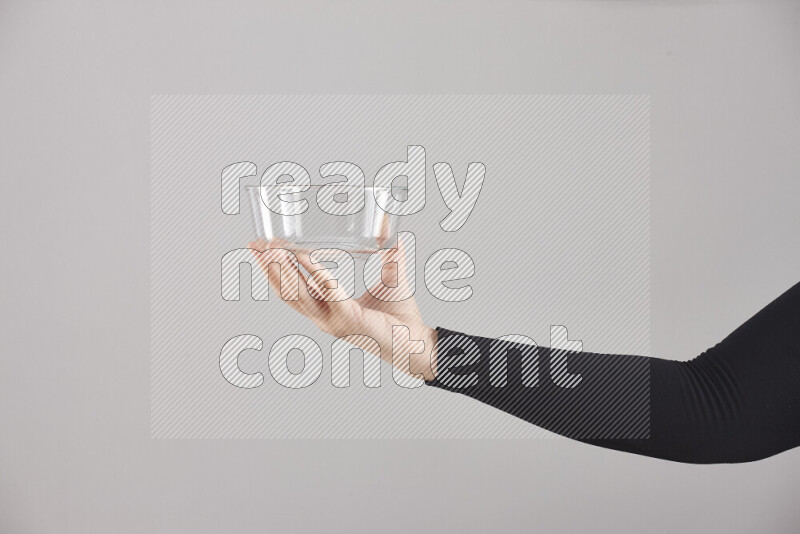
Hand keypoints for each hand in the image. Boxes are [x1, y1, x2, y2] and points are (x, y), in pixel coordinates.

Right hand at [247, 238, 437, 380]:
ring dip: (282, 269)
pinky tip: (305, 258)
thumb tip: (395, 232)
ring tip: (270, 248)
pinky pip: (328, 292)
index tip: (262, 247)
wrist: (418, 343)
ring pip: (299, 293)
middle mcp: (325, 317)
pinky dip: (315, 274)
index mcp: (328, 308)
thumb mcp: (391, 279)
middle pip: (287, 291)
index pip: (293, 288)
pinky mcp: (348, 320)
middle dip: (268, 267)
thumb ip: (390, 256)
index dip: (275, 268)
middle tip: (255, 244)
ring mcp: (333, 321)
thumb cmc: (402, 318)